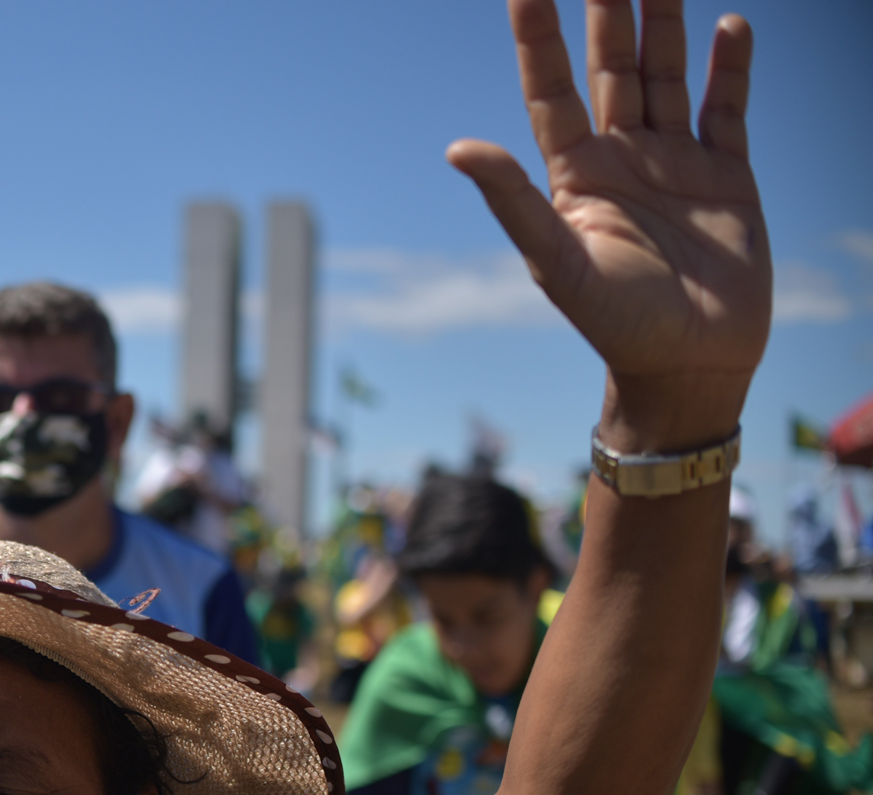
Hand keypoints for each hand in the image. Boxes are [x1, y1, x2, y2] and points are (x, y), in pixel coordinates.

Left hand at [448, 0, 768, 451]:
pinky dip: (729, 69)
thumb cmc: (614, 322)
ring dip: (665, 21)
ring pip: (666, 73)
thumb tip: (457, 148)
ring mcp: (675, 160)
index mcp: (574, 172)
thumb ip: (514, 201)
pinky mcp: (728, 175)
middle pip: (612, 65)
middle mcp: (621, 155)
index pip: (551, 87)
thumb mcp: (557, 260)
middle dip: (608, 8)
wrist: (687, 365)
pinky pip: (726, 108)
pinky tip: (729, 25)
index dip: (538, 35)